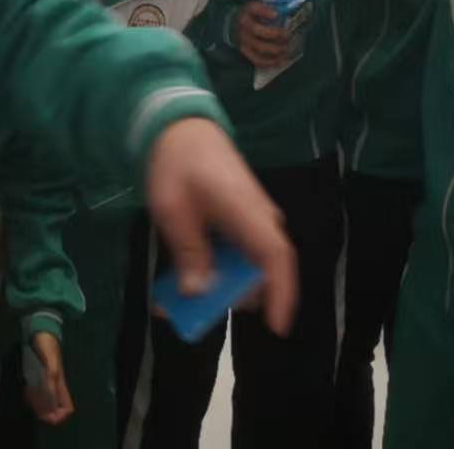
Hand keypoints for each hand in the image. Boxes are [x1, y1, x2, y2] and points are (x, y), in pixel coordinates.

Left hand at [25, 333, 74, 425]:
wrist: (40, 328)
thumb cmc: (47, 344)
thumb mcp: (50, 363)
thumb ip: (51, 382)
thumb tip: (50, 401)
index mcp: (60, 383)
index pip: (66, 408)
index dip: (59, 415)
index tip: (47, 415)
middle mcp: (54, 384)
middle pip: (54, 407)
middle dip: (45, 413)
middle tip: (35, 411)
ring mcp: (45, 379)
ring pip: (45, 401)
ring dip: (37, 405)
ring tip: (30, 401)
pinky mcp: (36, 373)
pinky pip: (36, 391)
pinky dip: (31, 395)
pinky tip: (25, 390)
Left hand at [145, 118, 296, 335]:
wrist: (180, 127)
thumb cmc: (177, 164)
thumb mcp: (173, 210)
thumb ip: (188, 250)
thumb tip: (198, 291)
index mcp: (248, 213)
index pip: (277, 258)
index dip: (281, 293)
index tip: (276, 327)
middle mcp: (259, 220)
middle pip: (260, 272)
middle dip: (229, 298)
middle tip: (188, 312)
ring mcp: (251, 221)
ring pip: (245, 266)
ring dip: (217, 286)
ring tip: (172, 301)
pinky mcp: (239, 222)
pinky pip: (235, 254)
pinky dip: (213, 269)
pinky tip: (179, 280)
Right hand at [236, 2, 288, 69]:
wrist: (237, 24)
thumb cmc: (256, 15)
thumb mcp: (262, 7)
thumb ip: (274, 8)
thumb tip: (289, 13)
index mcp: (248, 11)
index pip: (254, 8)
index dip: (265, 11)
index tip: (276, 14)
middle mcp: (244, 26)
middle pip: (257, 30)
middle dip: (275, 34)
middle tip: (288, 35)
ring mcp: (244, 40)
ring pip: (259, 48)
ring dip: (276, 49)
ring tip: (287, 48)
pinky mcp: (246, 52)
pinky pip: (258, 60)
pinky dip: (271, 62)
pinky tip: (282, 59)